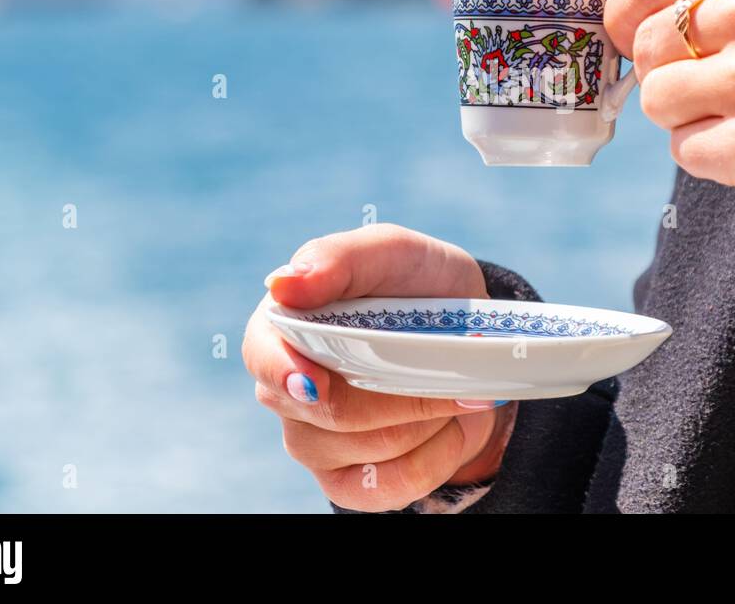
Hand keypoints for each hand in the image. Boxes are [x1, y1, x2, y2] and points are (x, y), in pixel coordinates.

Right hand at [242, 224, 515, 511]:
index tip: (319, 382)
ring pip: (374, 447)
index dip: (286, 372)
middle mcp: (286, 388)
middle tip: (448, 362)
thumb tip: (282, 283)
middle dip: (404, 388)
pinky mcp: (349, 481)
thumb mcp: (392, 251)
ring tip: (448, 382)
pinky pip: (396, 483)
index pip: (262, 356)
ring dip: (429, 414)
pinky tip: (447, 423)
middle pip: (334, 411)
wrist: (471, 337)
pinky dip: (440, 452)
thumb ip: (337, 258)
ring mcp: (314, 440)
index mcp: (282, 325)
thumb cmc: (418, 284)